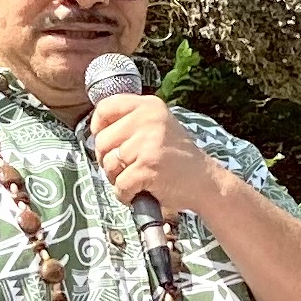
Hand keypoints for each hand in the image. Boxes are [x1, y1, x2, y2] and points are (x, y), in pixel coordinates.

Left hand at [85, 93, 223, 217]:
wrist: (206, 182)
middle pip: (102, 140)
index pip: (105, 108)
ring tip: (137, 178)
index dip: (98, 127)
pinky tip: (141, 191)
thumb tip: (94, 130)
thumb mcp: (158, 126)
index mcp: (149, 106)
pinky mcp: (148, 166)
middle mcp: (148, 119)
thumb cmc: (176, 157)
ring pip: (108, 164)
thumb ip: (130, 121)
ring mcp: (148, 142)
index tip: (107, 142)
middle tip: (127, 168)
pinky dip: (126, 194)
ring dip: (117, 178)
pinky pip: (119, 184)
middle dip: (107, 160)